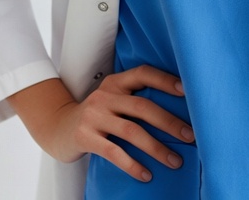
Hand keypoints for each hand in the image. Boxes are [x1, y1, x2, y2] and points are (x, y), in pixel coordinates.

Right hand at [9, 67, 194, 181]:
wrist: (57, 127)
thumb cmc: (96, 115)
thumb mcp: (112, 99)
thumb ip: (134, 100)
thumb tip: (175, 114)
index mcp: (116, 82)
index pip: (143, 74)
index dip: (165, 80)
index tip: (187, 91)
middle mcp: (106, 95)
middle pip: (143, 106)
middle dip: (169, 122)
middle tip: (190, 136)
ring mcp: (94, 116)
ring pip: (132, 131)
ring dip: (156, 148)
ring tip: (175, 161)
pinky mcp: (85, 137)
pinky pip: (114, 152)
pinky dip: (132, 165)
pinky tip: (146, 174)